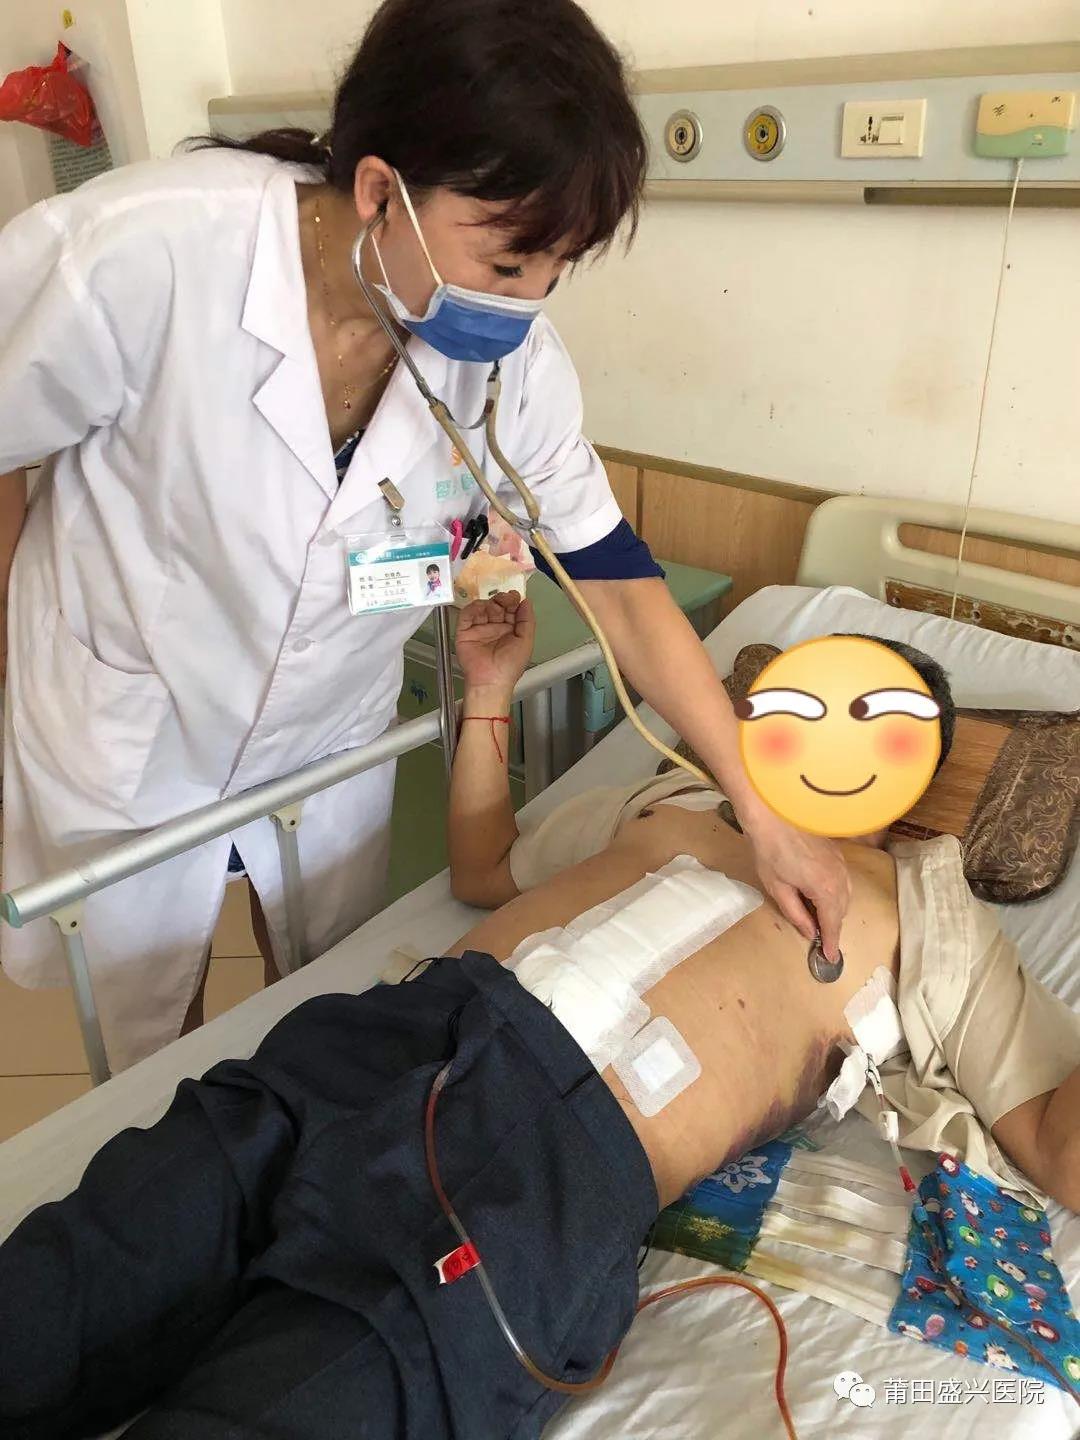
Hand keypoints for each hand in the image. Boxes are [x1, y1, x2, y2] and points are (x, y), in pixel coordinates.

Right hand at [455, 593, 534, 691]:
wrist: (491, 680)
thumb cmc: (510, 666)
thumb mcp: (526, 641)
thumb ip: (527, 621)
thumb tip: (527, 602)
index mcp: (509, 631)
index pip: (511, 610)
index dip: (513, 601)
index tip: (516, 596)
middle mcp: (494, 629)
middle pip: (497, 606)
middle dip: (502, 599)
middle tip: (505, 598)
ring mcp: (479, 630)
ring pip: (482, 608)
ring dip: (489, 603)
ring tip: (495, 606)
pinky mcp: (464, 632)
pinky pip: (466, 615)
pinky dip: (473, 608)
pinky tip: (480, 607)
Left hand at [745, 815, 850, 962]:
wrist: (773, 814)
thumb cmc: (770, 851)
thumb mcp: (778, 888)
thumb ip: (796, 913)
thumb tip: (809, 932)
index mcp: (825, 890)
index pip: (832, 923)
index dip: (831, 942)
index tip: (830, 957)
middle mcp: (840, 878)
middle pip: (842, 911)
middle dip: (833, 926)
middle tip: (822, 941)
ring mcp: (841, 864)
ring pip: (845, 896)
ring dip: (836, 911)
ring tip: (820, 920)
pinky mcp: (838, 854)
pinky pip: (843, 882)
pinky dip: (837, 894)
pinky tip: (822, 897)